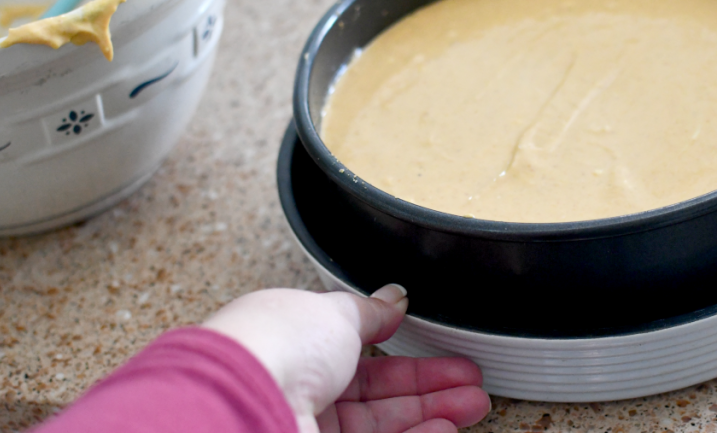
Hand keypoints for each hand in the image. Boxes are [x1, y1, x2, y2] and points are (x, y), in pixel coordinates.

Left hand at [202, 285, 489, 432]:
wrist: (242, 400)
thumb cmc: (274, 346)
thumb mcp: (332, 312)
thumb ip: (369, 311)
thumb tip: (394, 297)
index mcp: (298, 350)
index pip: (363, 358)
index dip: (407, 356)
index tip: (444, 354)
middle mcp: (302, 396)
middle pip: (379, 396)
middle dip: (431, 388)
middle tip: (472, 384)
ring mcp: (310, 430)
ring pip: (384, 427)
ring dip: (434, 414)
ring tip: (475, 404)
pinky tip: (447, 428)